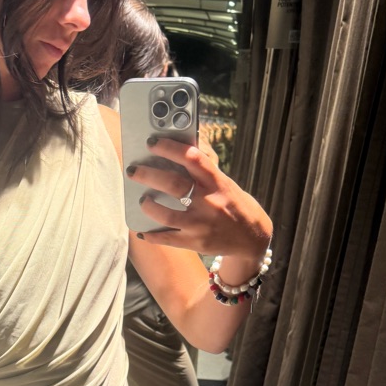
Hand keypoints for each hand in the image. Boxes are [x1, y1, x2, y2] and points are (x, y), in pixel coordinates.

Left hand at [127, 136, 271, 258]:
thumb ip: (204, 171)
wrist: (252, 237)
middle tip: (133, 170)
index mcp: (217, 182)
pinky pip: (167, 239)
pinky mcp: (195, 243)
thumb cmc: (233, 204)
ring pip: (167, 214)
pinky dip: (152, 235)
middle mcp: (209, 202)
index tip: (152, 142)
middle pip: (174, 185)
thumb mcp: (224, 183)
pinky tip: (142, 230)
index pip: (193, 158)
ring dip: (148, 206)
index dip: (170, 148)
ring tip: (142, 200)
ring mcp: (201, 225)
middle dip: (149, 175)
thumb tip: (180, 151)